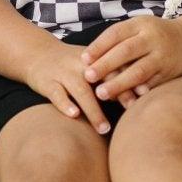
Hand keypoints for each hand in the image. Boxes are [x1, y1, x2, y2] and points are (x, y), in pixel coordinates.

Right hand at [23, 38, 146, 133]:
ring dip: (94, 110)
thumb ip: (114, 75)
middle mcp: (81, 64)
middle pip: (102, 78)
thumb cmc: (73, 65)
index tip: (146, 94)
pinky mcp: (46, 82)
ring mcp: (63, 73)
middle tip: (132, 110)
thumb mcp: (93, 64)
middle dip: (118, 93)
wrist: (36, 53)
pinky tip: (74, 115)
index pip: (117, 67)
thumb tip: (142, 94)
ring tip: (104, 129)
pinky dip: (65, 104)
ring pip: (81, 91)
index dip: (131, 79)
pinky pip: (56, 94)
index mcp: (95, 58)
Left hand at [81, 15, 181, 102]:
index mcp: (141, 24)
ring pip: (139, 71)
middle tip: (87, 77)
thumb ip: (117, 40)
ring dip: (119, 84)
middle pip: (126, 51)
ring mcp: (162, 56)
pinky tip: (122, 101)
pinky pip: (151, 84)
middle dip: (105, 65)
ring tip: (101, 94)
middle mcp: (152, 38)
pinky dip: (136, 93)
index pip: (116, 33)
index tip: (83, 59)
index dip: (98, 46)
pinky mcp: (169, 73)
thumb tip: (87, 60)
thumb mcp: (137, 28)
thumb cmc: (153, 35)